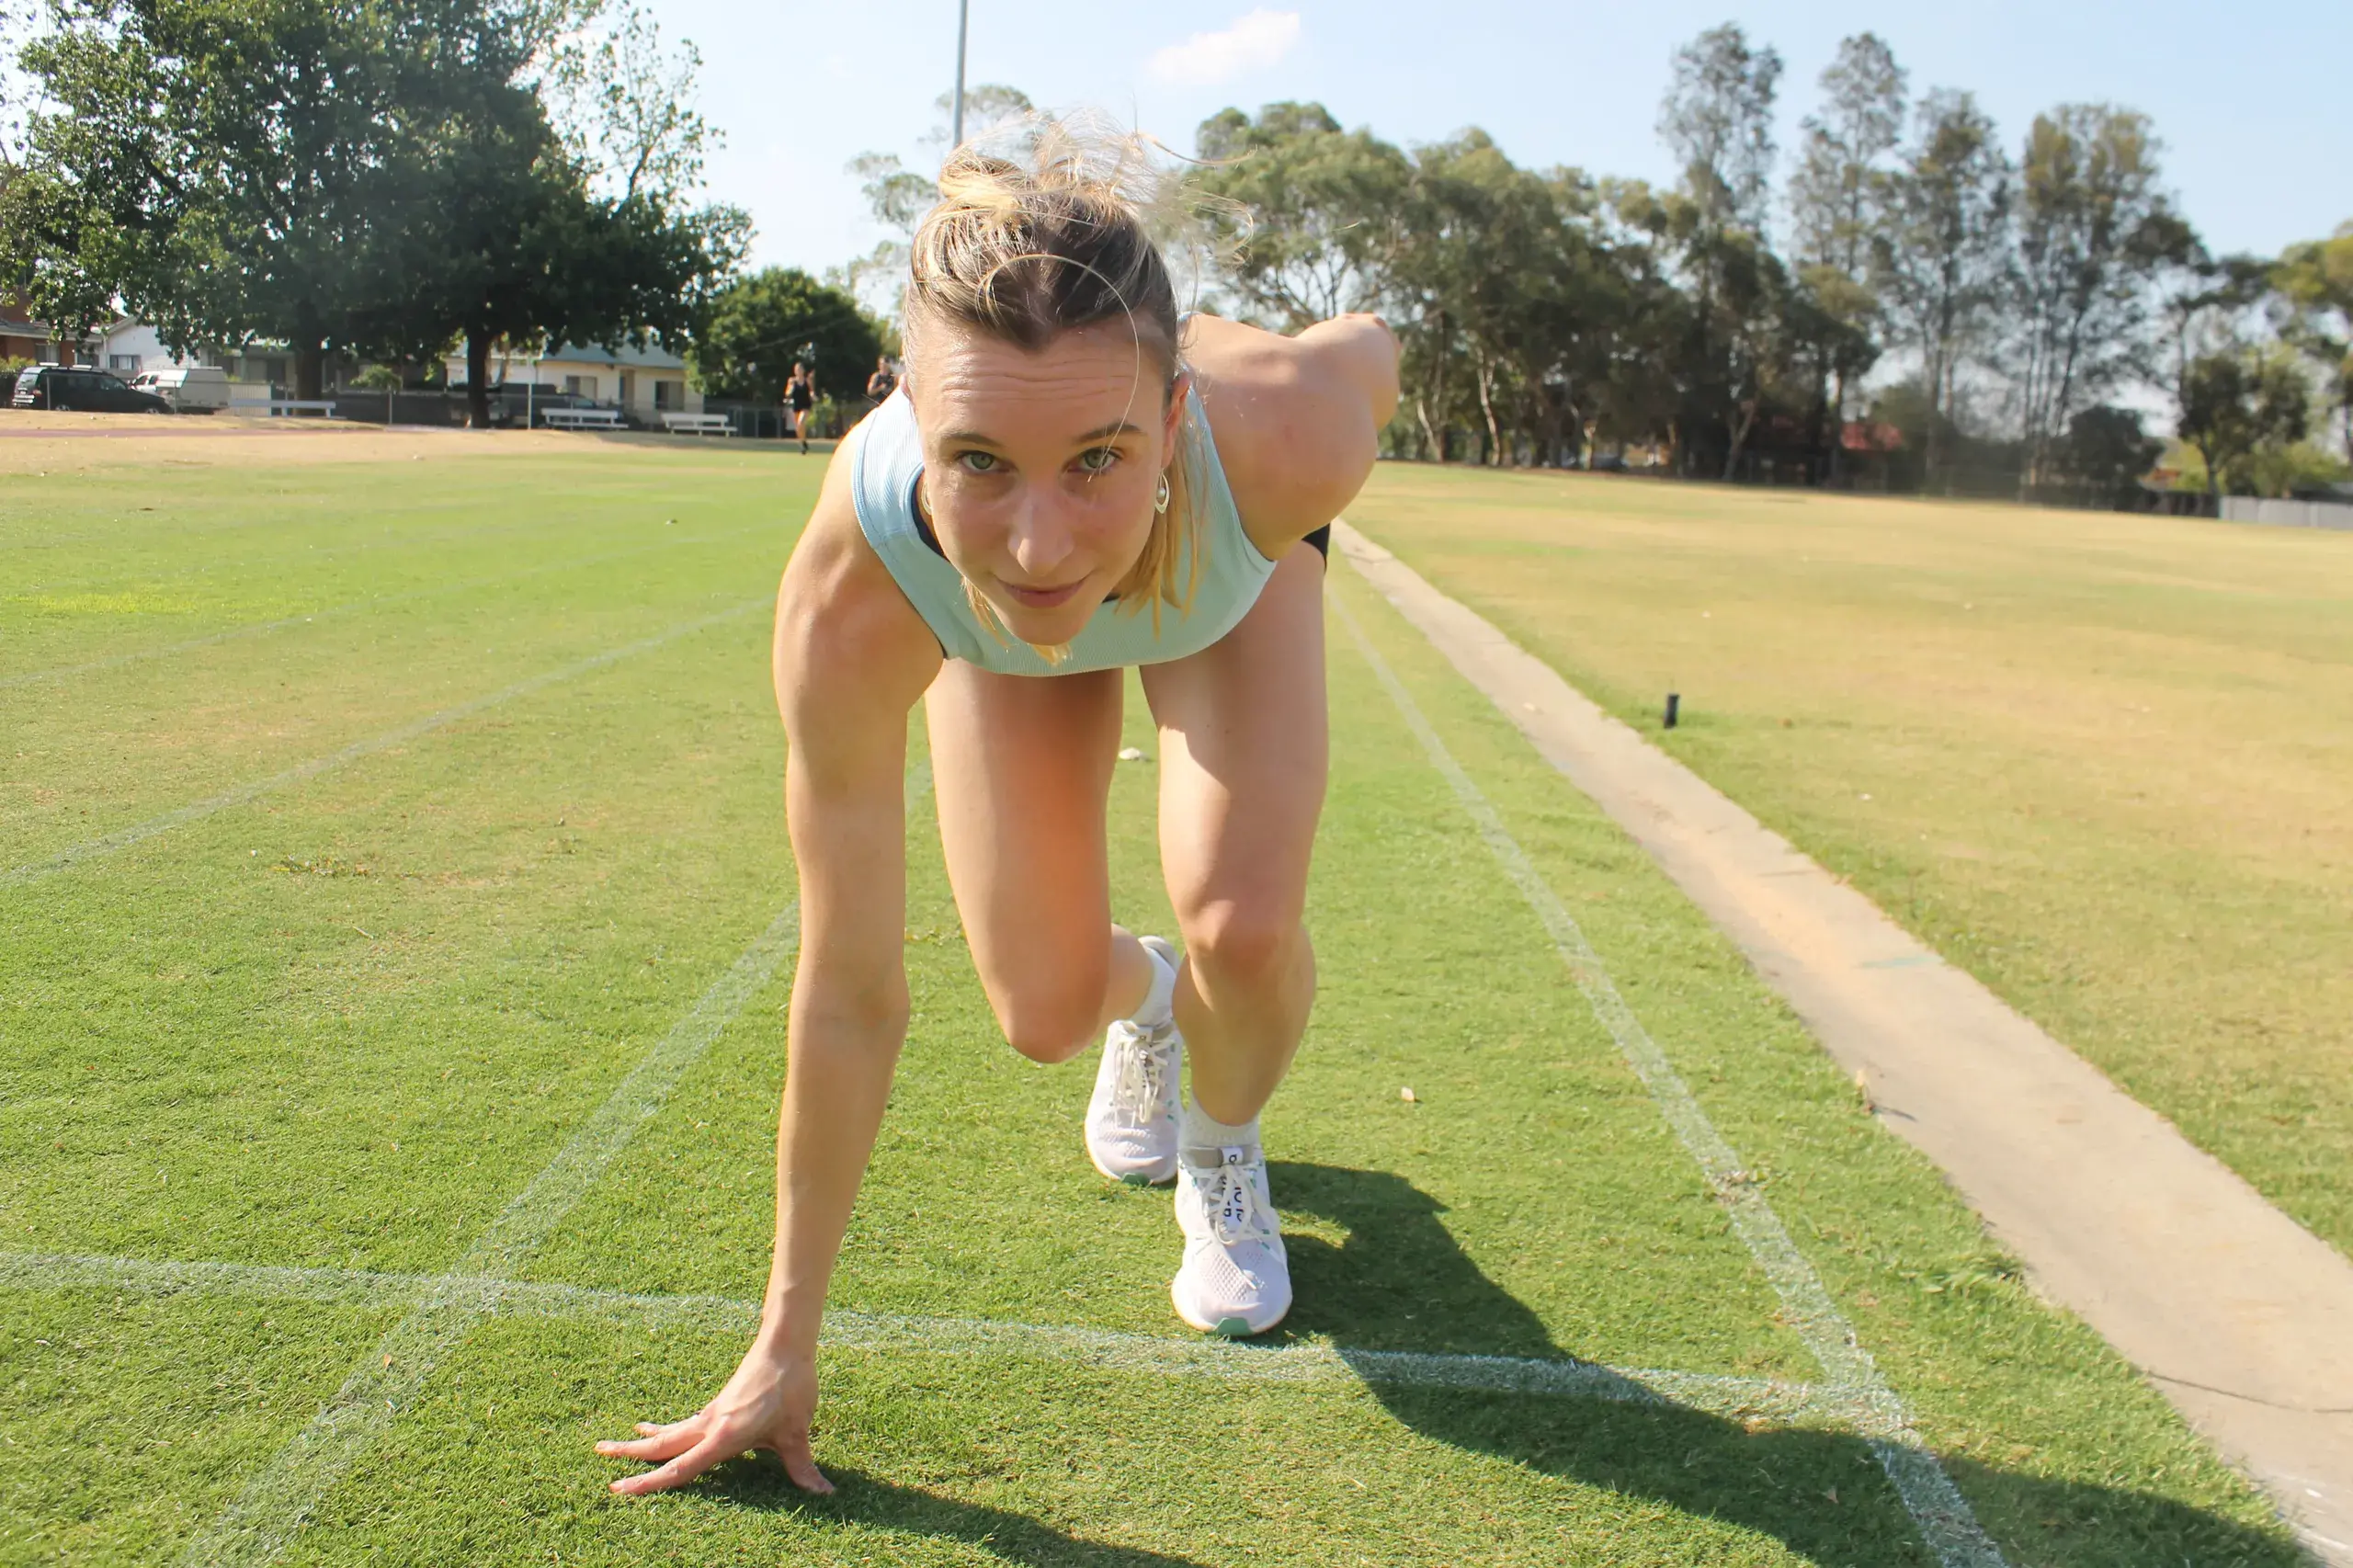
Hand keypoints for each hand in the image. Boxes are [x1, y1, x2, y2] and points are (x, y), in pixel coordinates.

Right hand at [595, 1340, 831, 1496]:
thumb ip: (803, 1466)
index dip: (649, 1482)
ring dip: (647, 1440)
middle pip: (663, 1445)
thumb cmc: (791, 1385)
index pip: (680, 1467)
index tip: (619, 1487)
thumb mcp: (797, 1431)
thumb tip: (824, 1493)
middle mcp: (711, 1424)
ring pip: (672, 1431)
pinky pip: (688, 1422)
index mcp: (724, 1436)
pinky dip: (671, 1429)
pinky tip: (669, 1430)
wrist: (785, 1343)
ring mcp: (713, 1412)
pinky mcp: (721, 1404)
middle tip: (600, 1454)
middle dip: (631, 1454)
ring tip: (624, 1440)